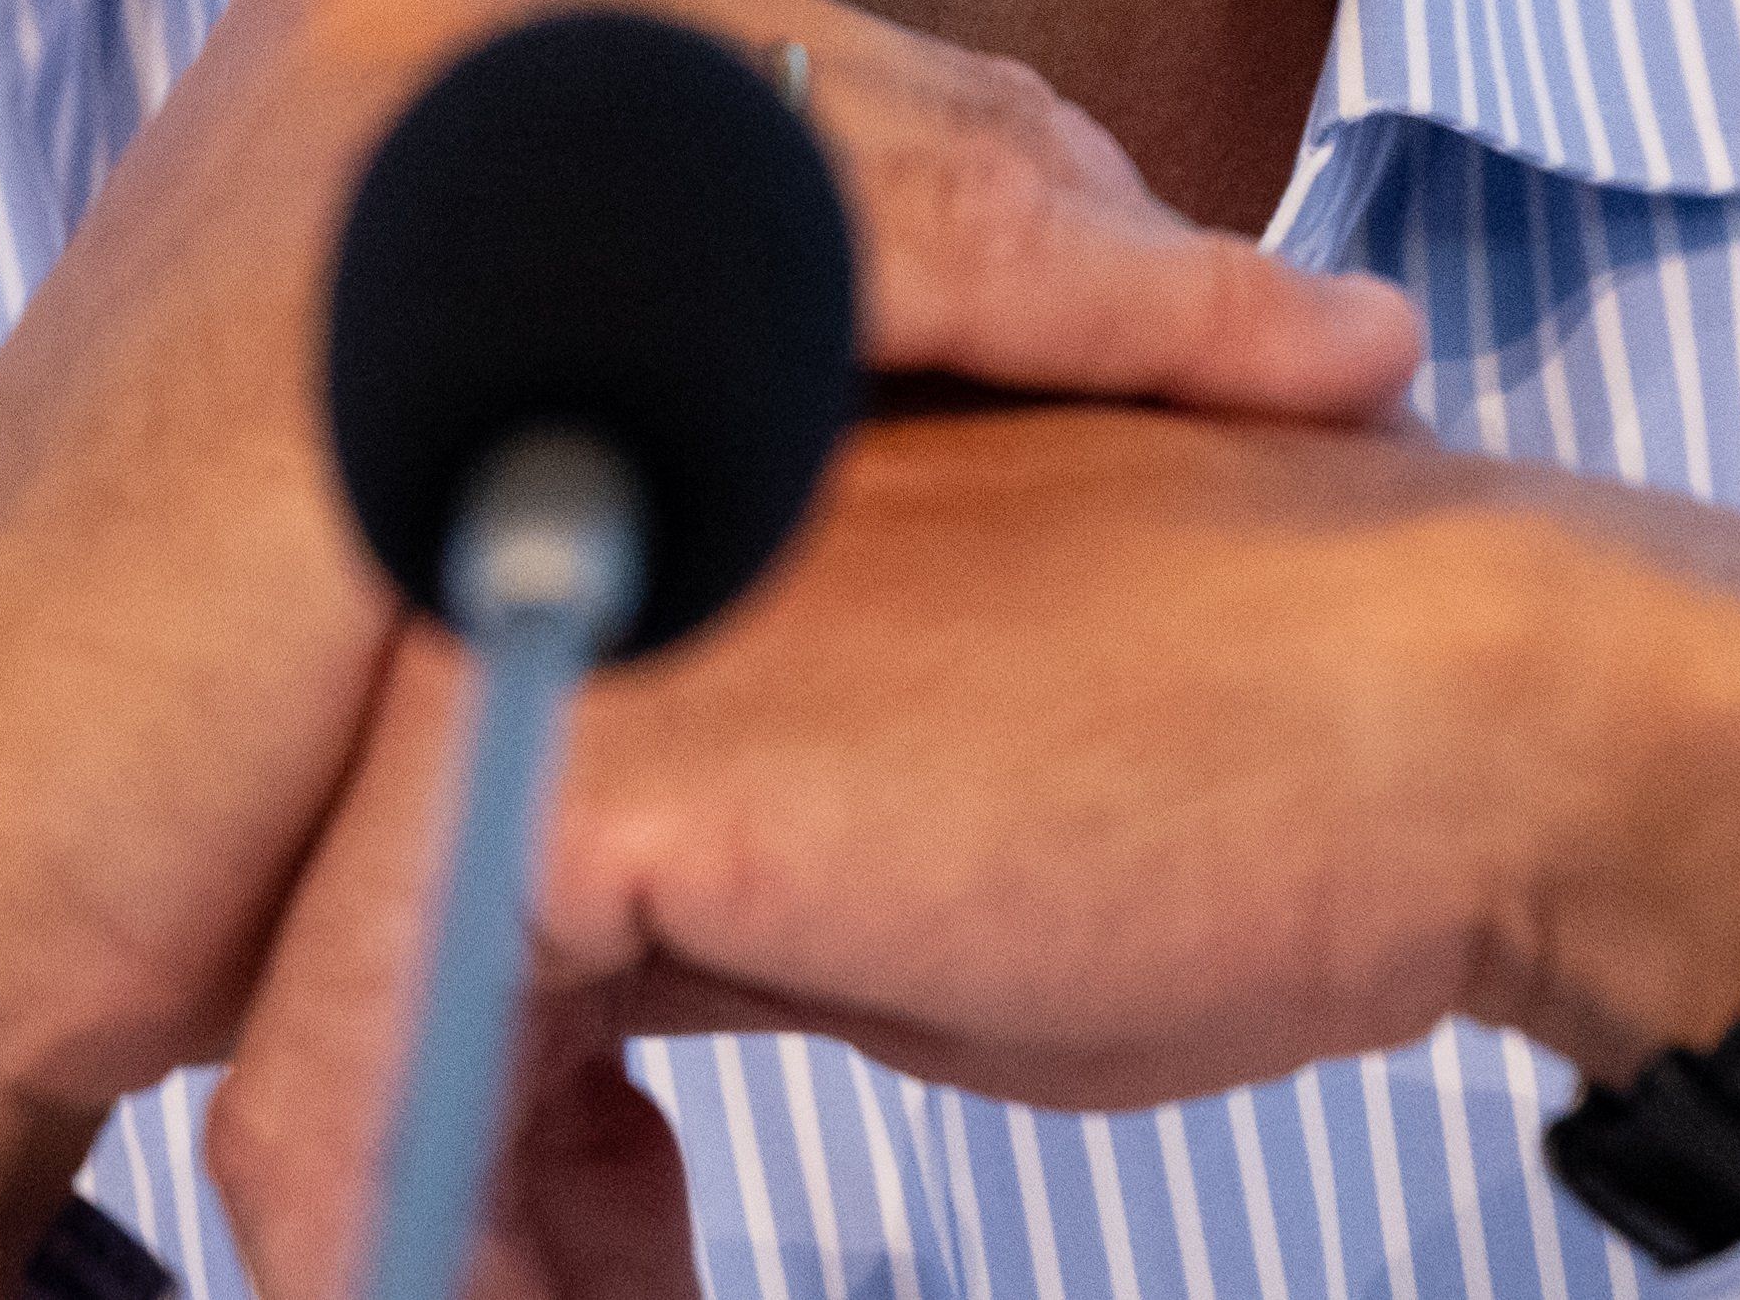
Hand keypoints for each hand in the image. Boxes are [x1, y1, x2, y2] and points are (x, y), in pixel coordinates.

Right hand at [0, 0, 1422, 1299]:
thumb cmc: (192, 705)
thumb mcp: (459, 416)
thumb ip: (636, 301)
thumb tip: (914, 307)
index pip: (801, 65)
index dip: (1034, 202)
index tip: (1229, 311)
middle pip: (875, 87)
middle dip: (1106, 238)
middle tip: (1319, 354)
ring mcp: (445, 31)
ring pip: (904, 146)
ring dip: (1136, 274)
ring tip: (1328, 377)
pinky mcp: (490, 163)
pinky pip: (877, 226)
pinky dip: (1089, 300)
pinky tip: (1245, 370)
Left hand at [203, 403, 1739, 1296]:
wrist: (1443, 718)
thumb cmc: (1189, 790)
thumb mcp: (827, 851)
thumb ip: (637, 890)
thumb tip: (489, 1074)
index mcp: (553, 517)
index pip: (345, 844)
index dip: (420, 1084)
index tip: (544, 1239)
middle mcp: (490, 531)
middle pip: (296, 928)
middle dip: (405, 1175)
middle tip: (565, 1294)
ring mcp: (512, 617)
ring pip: (302, 1013)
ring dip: (421, 1234)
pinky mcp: (576, 756)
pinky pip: (373, 1061)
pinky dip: (436, 1239)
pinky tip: (622, 1299)